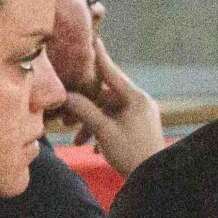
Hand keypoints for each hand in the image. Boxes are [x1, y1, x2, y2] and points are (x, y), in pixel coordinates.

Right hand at [59, 39, 166, 176]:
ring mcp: (139, 115)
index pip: (112, 72)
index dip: (99, 56)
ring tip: (76, 140)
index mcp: (135, 97)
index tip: (91, 39)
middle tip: (64, 115)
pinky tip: (92, 148)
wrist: (153, 178)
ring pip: (107, 111)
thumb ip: (84, 111)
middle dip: (83, 106)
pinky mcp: (138, 127)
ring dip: (90, 123)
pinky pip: (115, 123)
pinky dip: (101, 132)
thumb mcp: (104, 131)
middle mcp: (139, 102)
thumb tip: (66, 96)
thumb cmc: (131, 153)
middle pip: (105, 95)